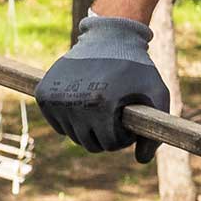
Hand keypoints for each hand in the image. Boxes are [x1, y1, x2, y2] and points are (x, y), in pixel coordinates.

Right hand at [34, 14, 169, 161]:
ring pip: (73, 136)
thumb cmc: (137, 69)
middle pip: (90, 144)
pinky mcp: (43, 94)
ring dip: (89, 128)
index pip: (110, 144)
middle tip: (115, 114)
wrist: (109, 38)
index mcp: (101, 103)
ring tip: (101, 106)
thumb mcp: (157, 95)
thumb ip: (155, 132)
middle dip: (106, 135)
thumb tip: (142, 161)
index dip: (124, 136)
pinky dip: (71, 120)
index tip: (128, 119)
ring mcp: (56, 98)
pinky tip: (83, 102)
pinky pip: (58, 125)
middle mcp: (74, 101)